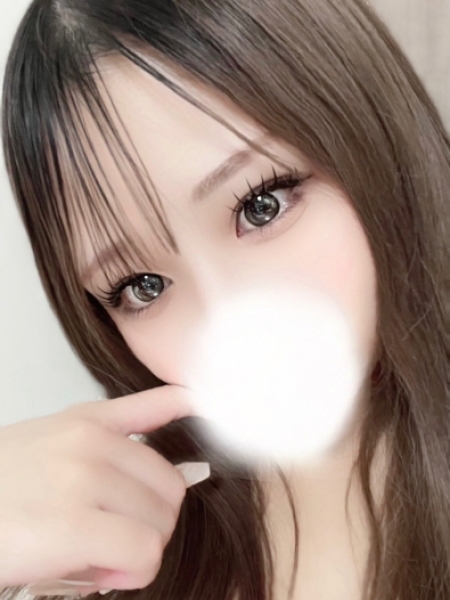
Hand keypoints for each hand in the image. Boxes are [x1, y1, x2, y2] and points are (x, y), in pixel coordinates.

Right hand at [0, 385, 209, 595]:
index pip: (158, 406)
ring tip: (91, 552)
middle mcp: (91, 441)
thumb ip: (119, 441)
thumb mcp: (53, 444)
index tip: (213, 404)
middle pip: (171, 489)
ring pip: (161, 523)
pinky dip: (129, 573)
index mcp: (87, 421)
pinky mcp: (74, 524)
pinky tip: (95, 569)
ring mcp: (83, 478)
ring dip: (136, 549)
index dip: (189, 408)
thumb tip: (193, 457)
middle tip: (109, 535)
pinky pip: (143, 553)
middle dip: (150, 521)